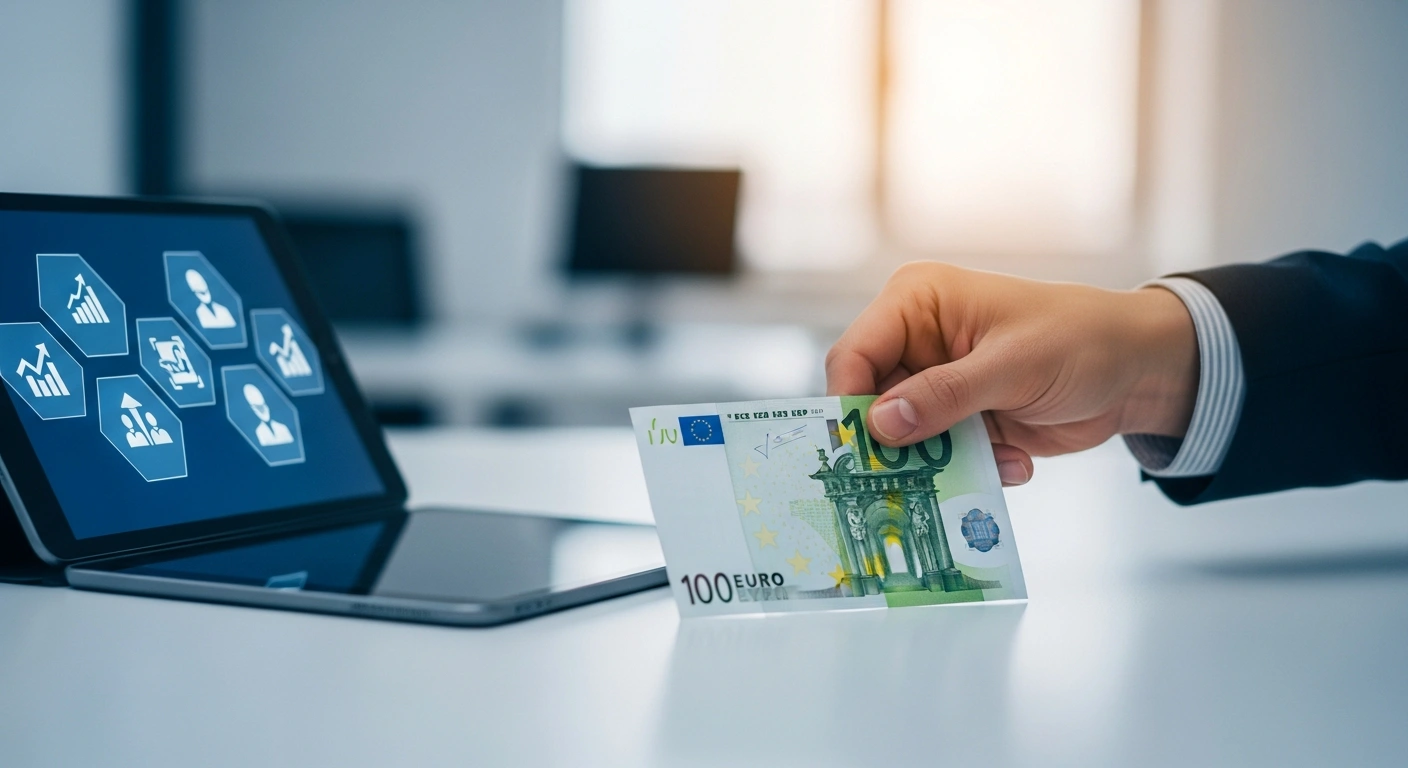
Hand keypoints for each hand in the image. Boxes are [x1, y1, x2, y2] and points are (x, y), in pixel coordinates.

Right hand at [826, 262, 1199, 485]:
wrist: (1139, 371)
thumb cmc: (1082, 340)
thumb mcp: (1013, 365)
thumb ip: (944, 395)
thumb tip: (879, 424)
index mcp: (917, 303)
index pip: (855, 352)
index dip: (850, 401)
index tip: (863, 448)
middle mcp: (916, 341)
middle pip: (871, 403)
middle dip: (898, 443)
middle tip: (918, 478)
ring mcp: (936, 383)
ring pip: (903, 438)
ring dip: (942, 460)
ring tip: (995, 457)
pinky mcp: (958, 418)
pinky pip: (938, 455)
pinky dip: (971, 467)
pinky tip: (1015, 458)